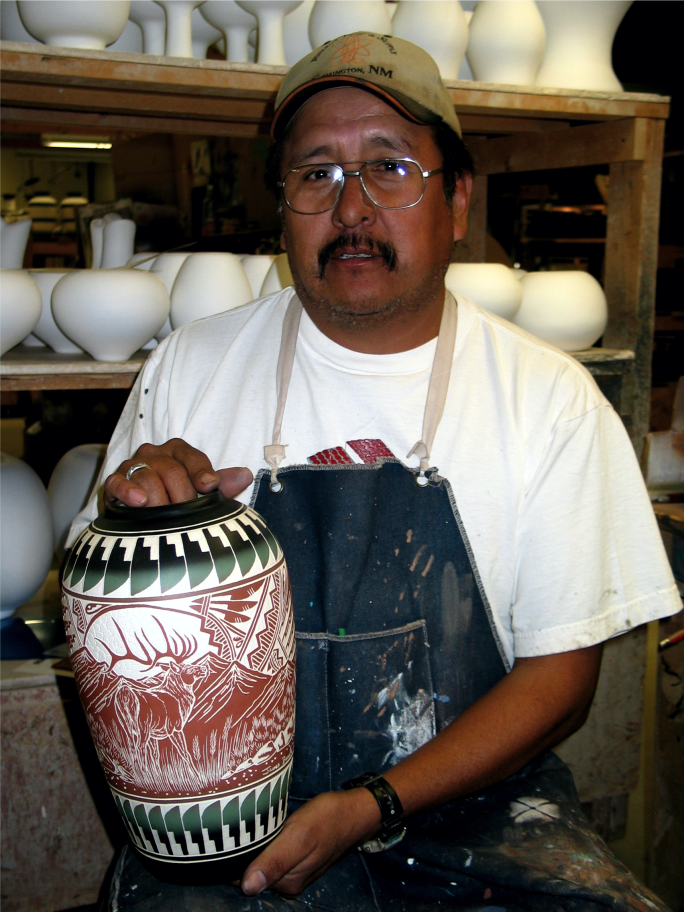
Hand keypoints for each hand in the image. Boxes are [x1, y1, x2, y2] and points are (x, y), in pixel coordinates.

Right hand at [104, 438, 252, 506]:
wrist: (142, 516)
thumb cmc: (176, 500)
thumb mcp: (200, 493)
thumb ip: (221, 484)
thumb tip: (245, 476)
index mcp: (179, 452)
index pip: (193, 457)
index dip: (202, 472)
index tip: (210, 488)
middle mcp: (156, 454)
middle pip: (171, 470)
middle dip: (182, 495)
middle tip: (188, 515)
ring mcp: (133, 466)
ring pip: (147, 477)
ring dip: (158, 500)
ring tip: (165, 516)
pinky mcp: (114, 482)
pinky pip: (119, 483)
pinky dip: (129, 491)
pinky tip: (140, 502)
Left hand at [240, 788, 380, 897]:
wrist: (356, 811)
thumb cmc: (328, 818)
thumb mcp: (299, 836)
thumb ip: (275, 861)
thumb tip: (248, 887)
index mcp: (287, 881)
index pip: (245, 877)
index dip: (232, 859)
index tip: (222, 837)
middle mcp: (289, 882)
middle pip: (253, 870)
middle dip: (242, 852)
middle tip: (231, 824)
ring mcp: (295, 870)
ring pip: (263, 861)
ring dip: (254, 846)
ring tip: (244, 822)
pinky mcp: (299, 858)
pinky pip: (274, 854)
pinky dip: (266, 843)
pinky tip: (263, 827)